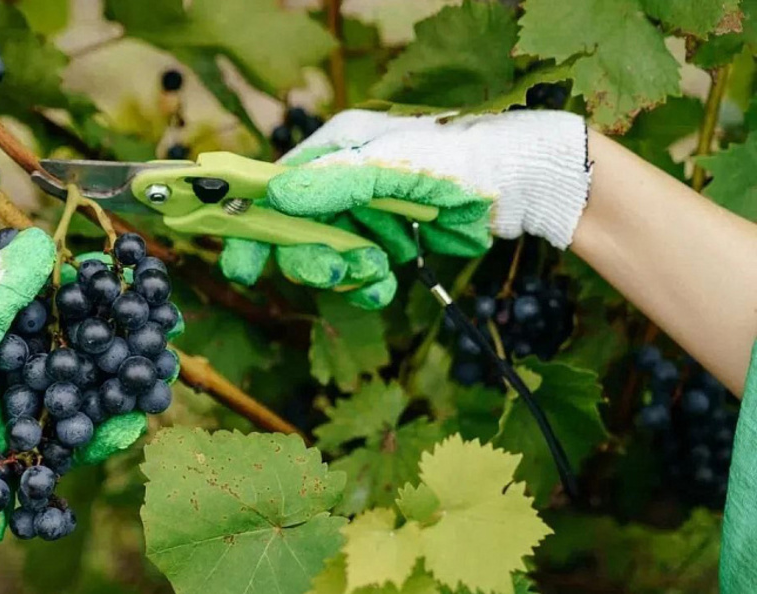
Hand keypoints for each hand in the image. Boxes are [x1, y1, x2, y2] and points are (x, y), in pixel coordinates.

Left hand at [0, 229, 153, 585]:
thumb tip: (41, 238)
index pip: (52, 300)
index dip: (92, 286)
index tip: (131, 274)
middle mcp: (17, 370)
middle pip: (80, 344)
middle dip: (122, 335)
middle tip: (164, 326)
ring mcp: (32, 412)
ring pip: (90, 388)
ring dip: (126, 381)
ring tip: (160, 374)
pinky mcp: (43, 452)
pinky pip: (85, 436)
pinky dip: (110, 429)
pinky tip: (133, 421)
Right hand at [219, 109, 589, 308]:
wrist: (519, 184)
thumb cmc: (457, 161)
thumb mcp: (391, 168)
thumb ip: (332, 184)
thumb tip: (273, 196)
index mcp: (332, 150)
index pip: (272, 190)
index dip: (251, 227)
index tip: (241, 267)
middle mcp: (340, 181)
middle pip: (295, 231)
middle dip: (312, 259)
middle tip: (339, 273)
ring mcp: (362, 214)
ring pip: (327, 258)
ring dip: (347, 272)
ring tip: (379, 273)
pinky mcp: (385, 242)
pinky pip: (358, 275)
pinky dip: (367, 287)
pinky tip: (384, 287)